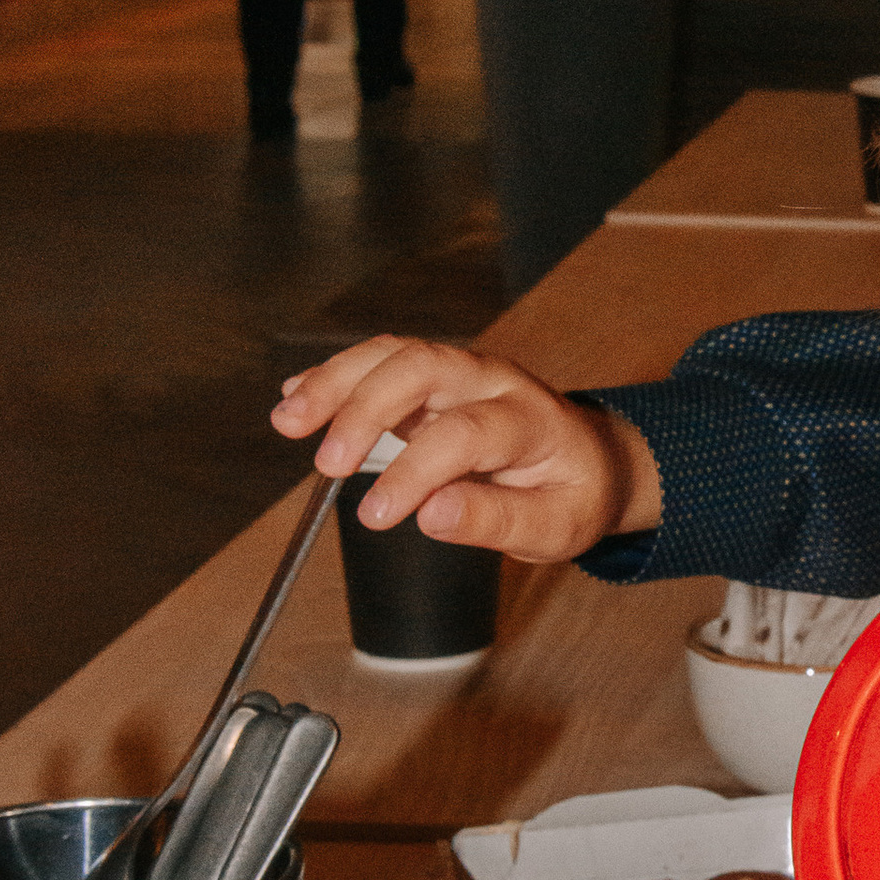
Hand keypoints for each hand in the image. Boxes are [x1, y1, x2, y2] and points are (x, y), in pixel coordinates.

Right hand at [270, 337, 660, 564]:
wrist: (591, 459)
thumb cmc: (571, 494)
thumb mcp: (555, 526)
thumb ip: (496, 520)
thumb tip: (433, 515)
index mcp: (530, 420)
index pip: (465, 433)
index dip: (415, 471)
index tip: (377, 515)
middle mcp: (493, 380)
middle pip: (423, 367)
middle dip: (366, 408)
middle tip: (327, 465)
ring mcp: (461, 371)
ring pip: (394, 353)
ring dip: (336, 381)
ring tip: (288, 420)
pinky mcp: (434, 376)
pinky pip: (382, 360)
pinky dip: (336, 375)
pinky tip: (296, 397)